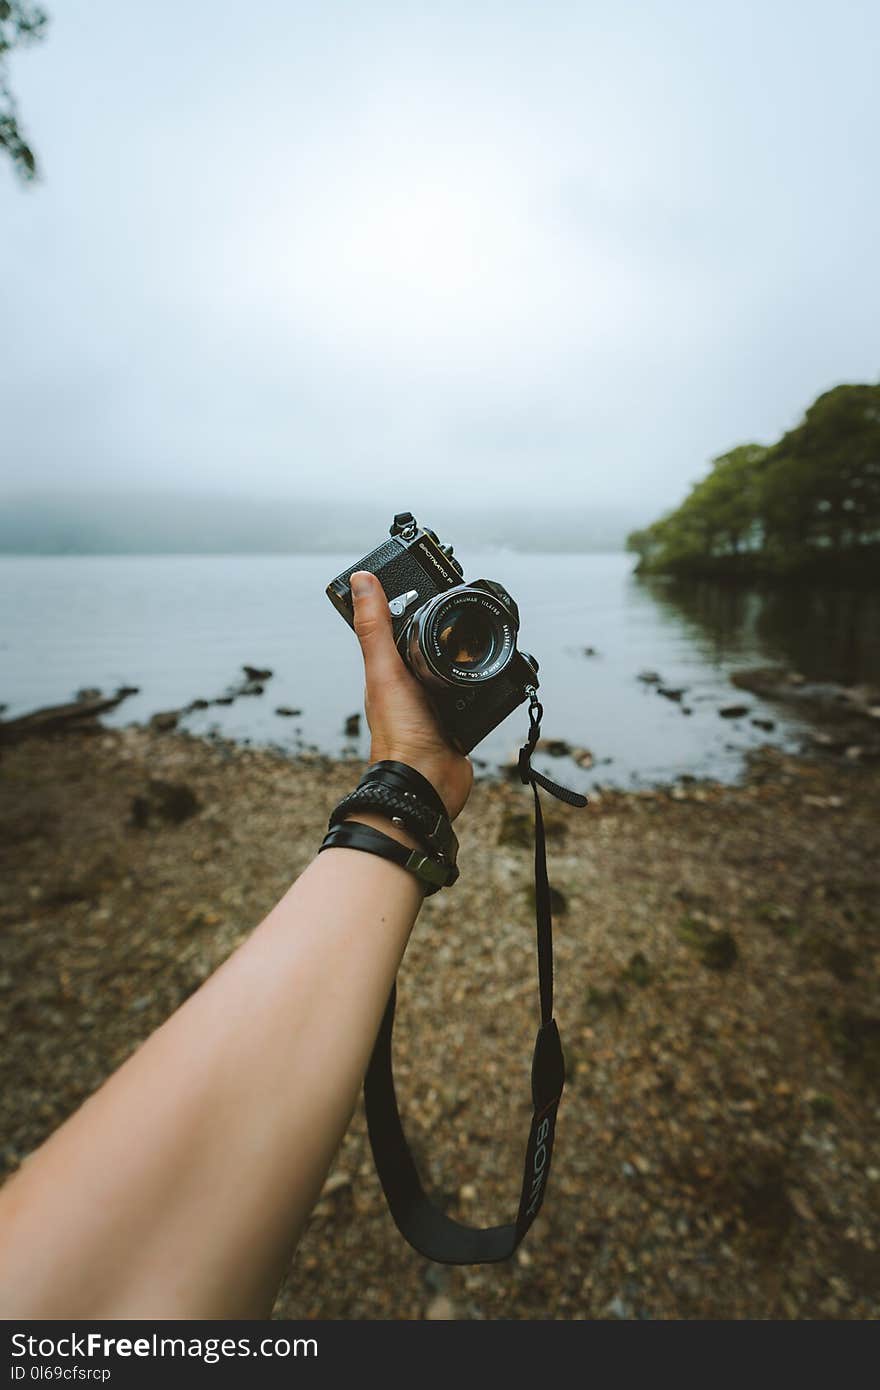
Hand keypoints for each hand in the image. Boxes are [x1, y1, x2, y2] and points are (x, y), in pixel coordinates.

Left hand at [350, 571, 472, 819]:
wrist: (428, 782)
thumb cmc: (400, 732)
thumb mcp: (385, 670)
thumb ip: (375, 627)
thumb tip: (360, 580)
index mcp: (389, 672)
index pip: (397, 629)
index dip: (408, 606)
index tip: (426, 583)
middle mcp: (412, 686)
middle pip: (431, 647)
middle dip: (446, 631)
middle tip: (464, 608)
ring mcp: (438, 704)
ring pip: (456, 669)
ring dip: (468, 657)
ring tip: (483, 637)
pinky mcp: (462, 720)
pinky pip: (477, 693)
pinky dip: (486, 683)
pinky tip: (496, 673)